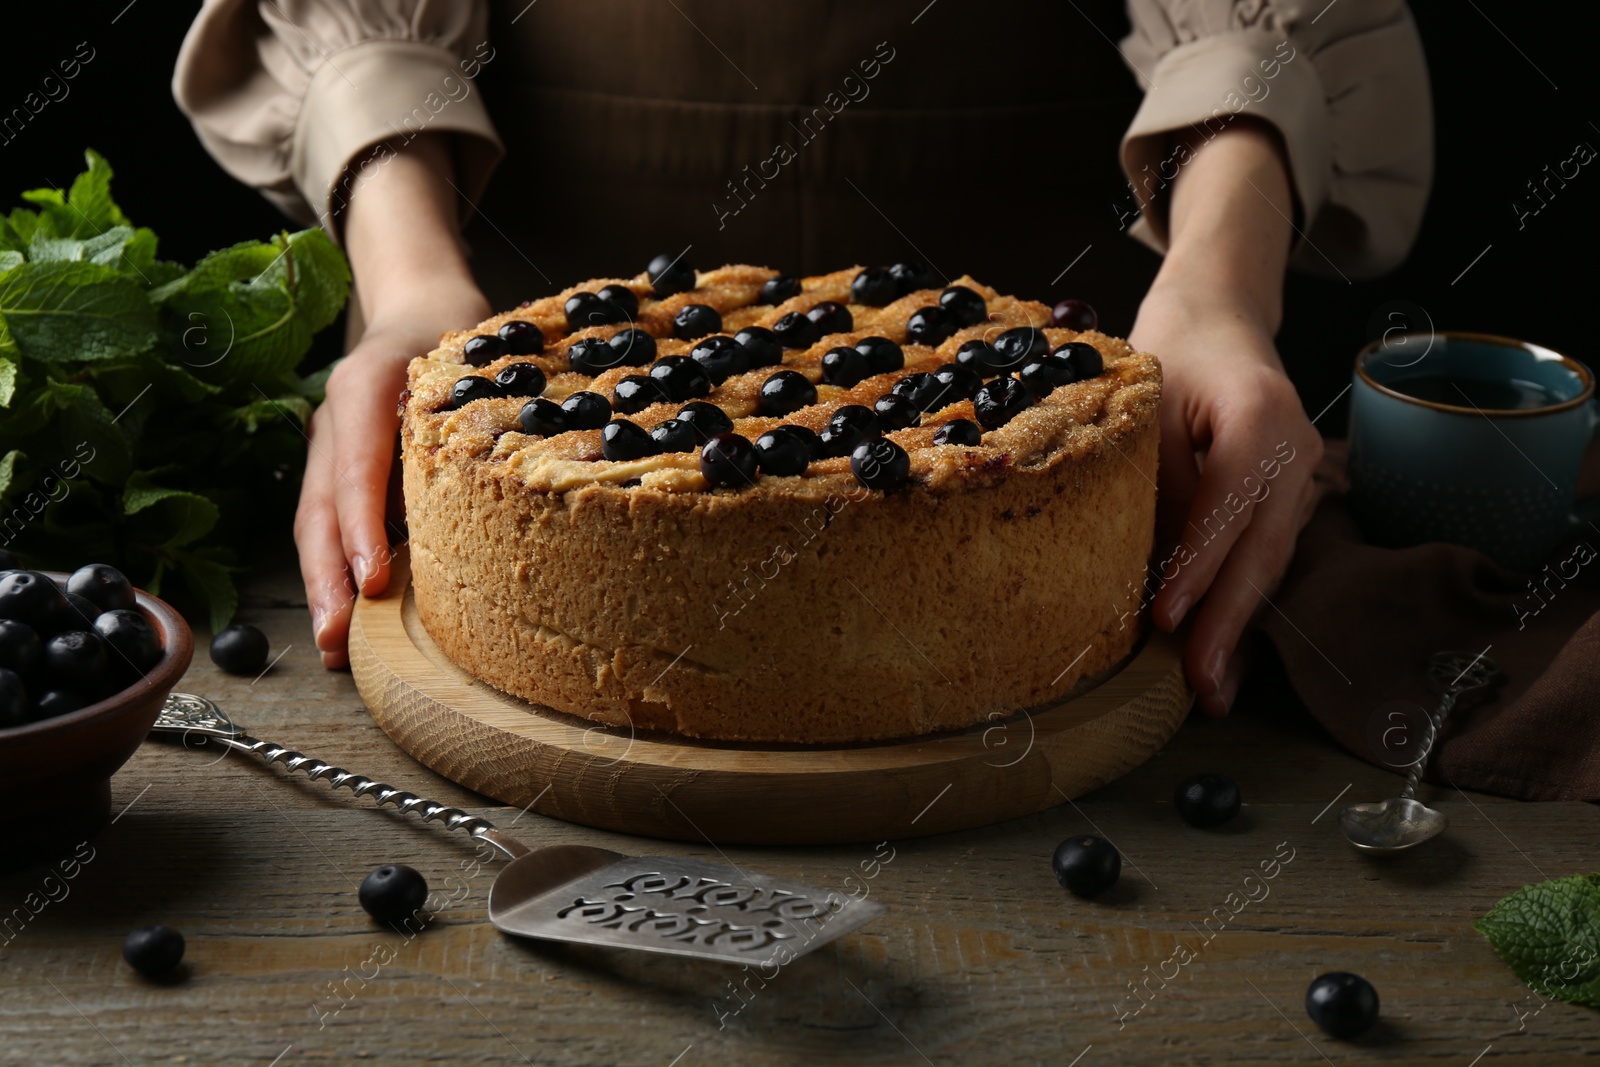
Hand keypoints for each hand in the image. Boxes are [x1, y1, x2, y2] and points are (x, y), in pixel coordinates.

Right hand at [295, 134, 488, 667]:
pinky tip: (345, 615)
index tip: (374, 577)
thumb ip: (483, 415)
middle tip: (340, 636)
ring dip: (324, 584)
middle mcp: (336, 418)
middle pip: (322, 505)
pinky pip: (328, 522)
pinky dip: (335, 569)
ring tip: (335, 644)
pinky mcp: (335, 467)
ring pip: (316, 522)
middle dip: (329, 575)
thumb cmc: (460, 334)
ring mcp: (328, 444)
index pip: (356, 463)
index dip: (363, 524)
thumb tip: (527, 486)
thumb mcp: (478, 360)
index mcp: (365, 387)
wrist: (419, 303)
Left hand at [1129, 286, 1322, 714]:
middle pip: (1259, 550)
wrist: (1219, 317)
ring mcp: (1298, 478)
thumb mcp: (1147, 402)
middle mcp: (1293, 452)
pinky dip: (1240, 605)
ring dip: (1237, 628)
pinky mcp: (1286, 498)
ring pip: (1267, 563)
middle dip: (1227, 624)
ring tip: (1209, 690)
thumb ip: (1153, 478)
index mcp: (1259, 417)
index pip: (1226, 505)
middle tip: (1199, 685)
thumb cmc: (1173, 353)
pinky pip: (1263, 558)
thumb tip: (1142, 565)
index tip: (1166, 617)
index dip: (1197, 565)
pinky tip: (1223, 656)